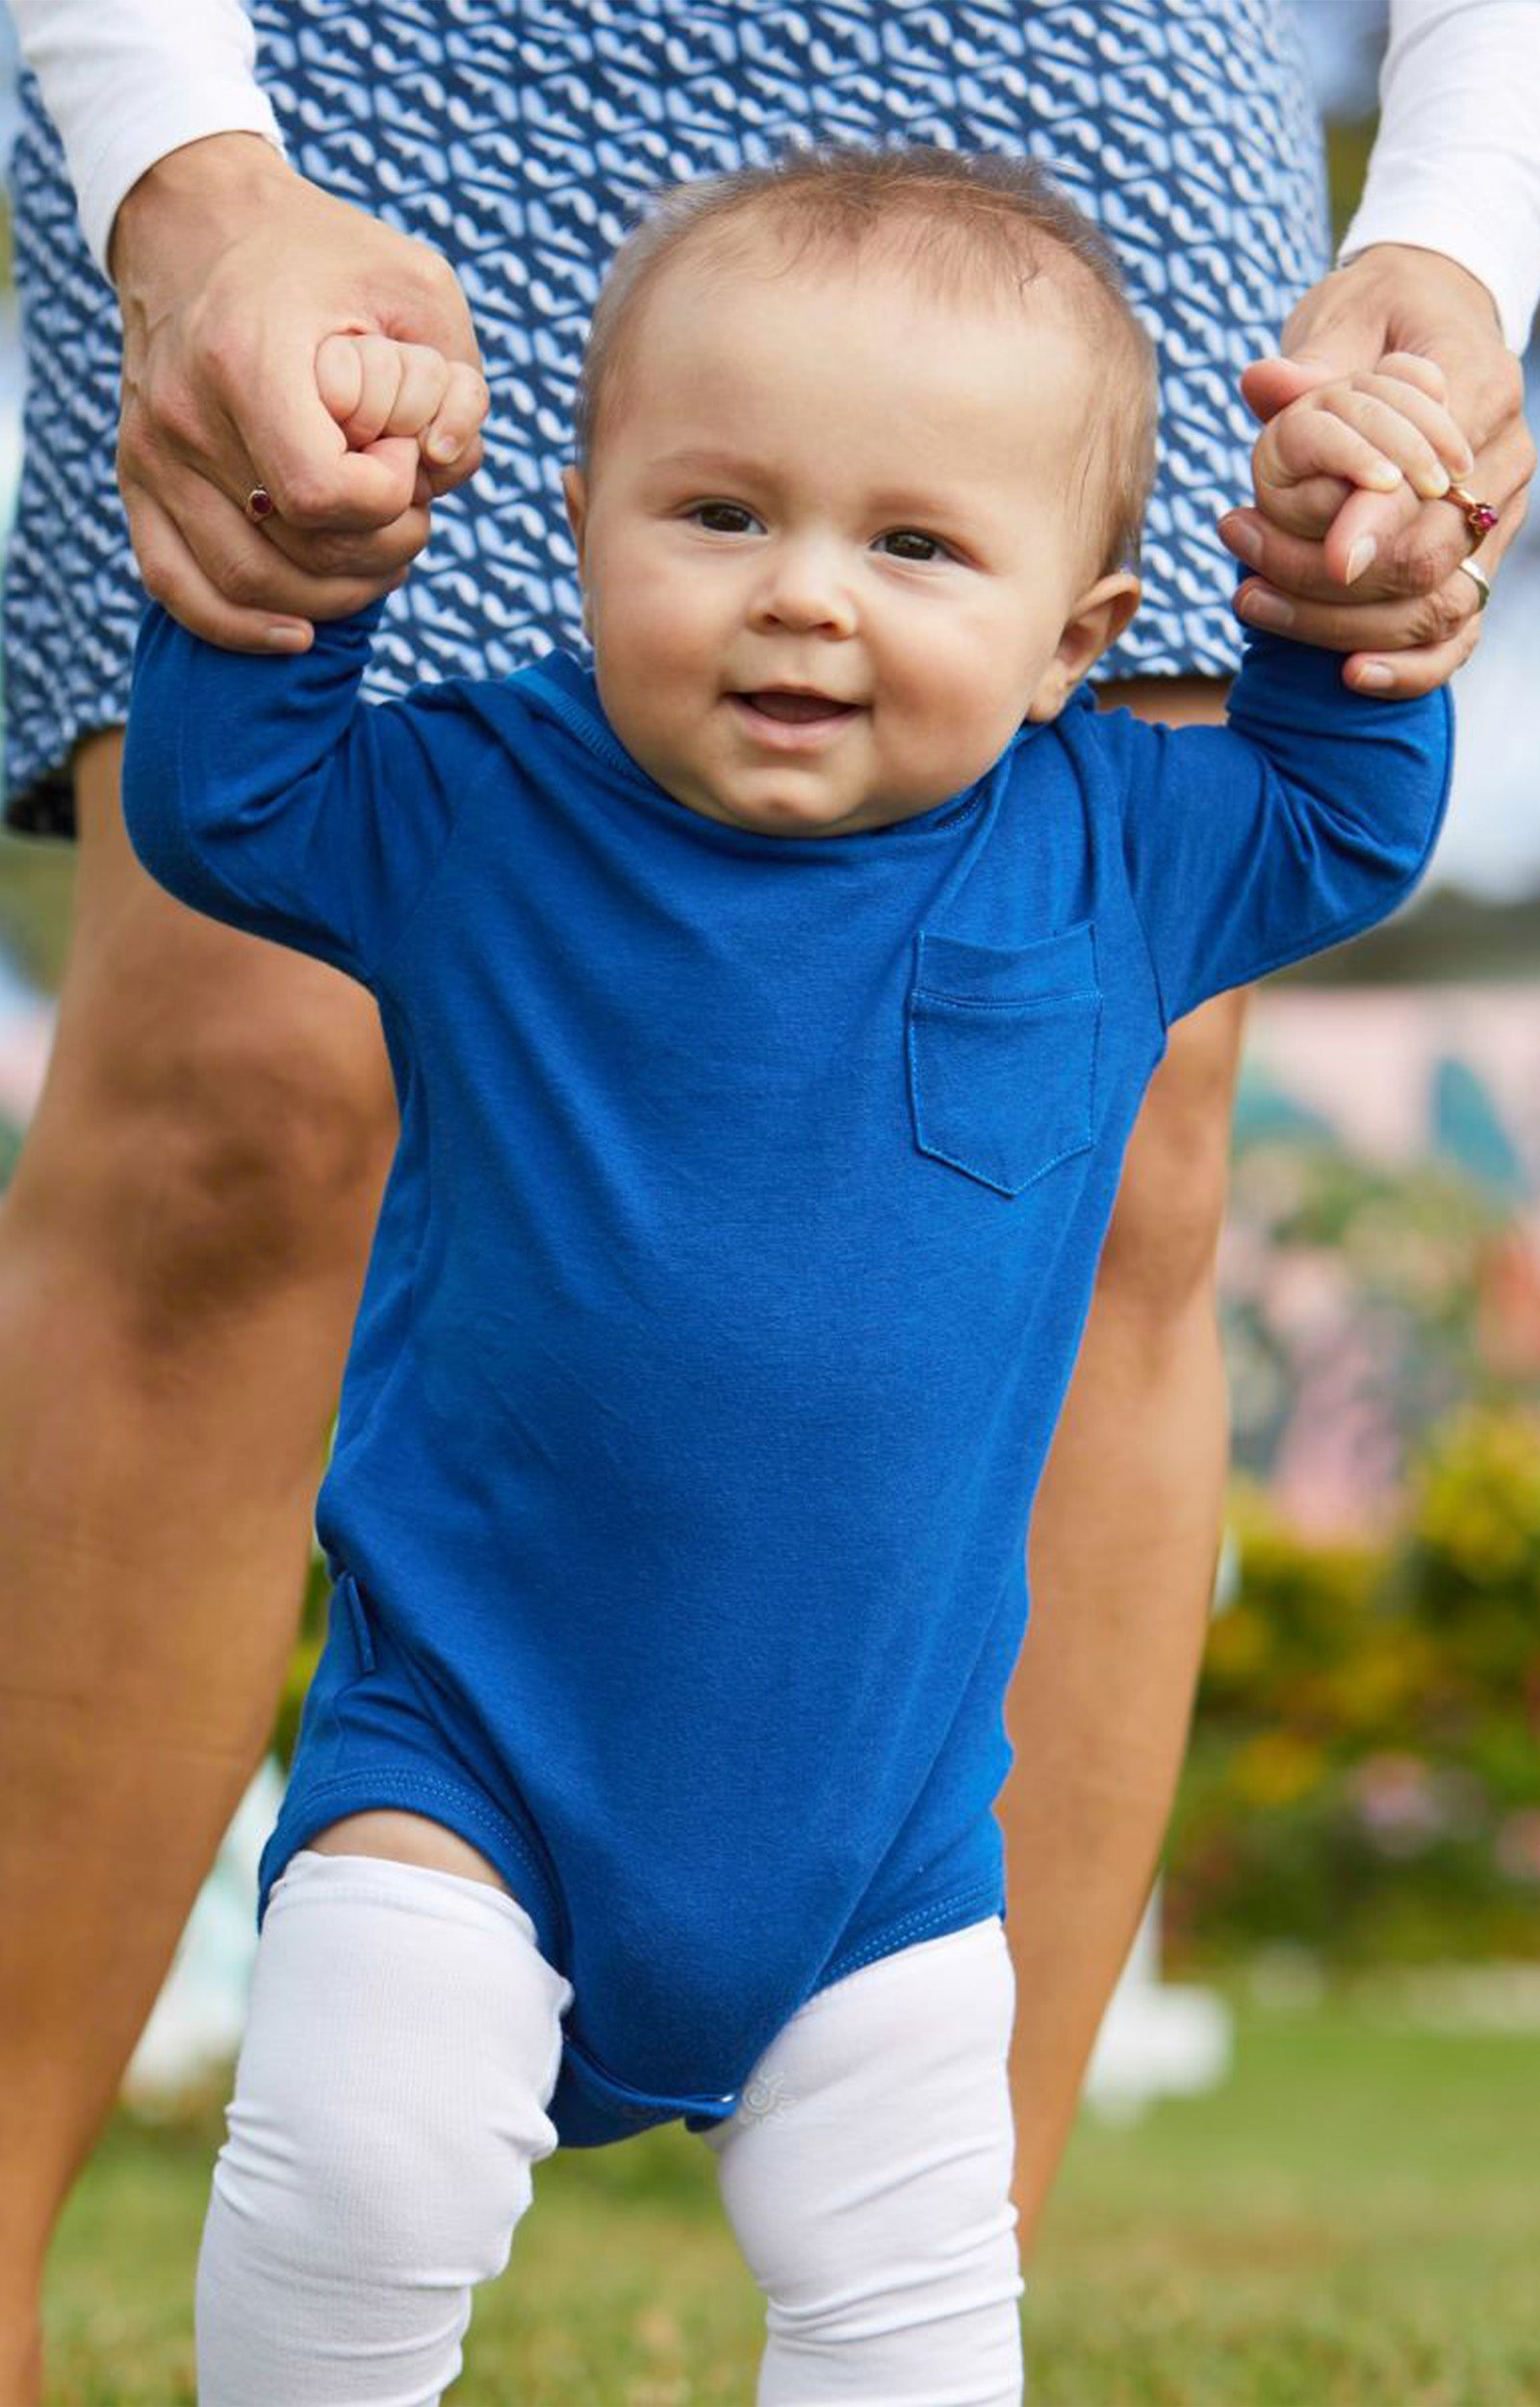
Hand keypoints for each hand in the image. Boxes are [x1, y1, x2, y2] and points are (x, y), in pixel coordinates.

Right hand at [112, 134, 490, 651]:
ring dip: (332, 595)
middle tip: (410, 512)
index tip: (404, 456)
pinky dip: (239, 626)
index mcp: (248, 359)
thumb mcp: (413, 286)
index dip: (386, 500)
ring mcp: (151, 453)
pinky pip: (175, 586)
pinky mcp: (136, 479)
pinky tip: (299, 632)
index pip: (321, 493)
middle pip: (292, 549)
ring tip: (377, 555)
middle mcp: (186, 415)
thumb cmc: (323, 257)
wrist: (196, 223)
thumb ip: (454, 382)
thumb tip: (444, 466)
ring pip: (246, 582)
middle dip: (378, 551)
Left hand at [1220, 244, 1535, 695]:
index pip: (1437, 477)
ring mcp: (1499, 522)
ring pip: (1437, 608)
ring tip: (1248, 597)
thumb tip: (1267, 386)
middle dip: (1331, 579)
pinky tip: (1348, 675)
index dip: (1381, 520)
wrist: (1424, 327)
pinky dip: (1409, 669)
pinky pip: (1458, 639)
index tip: (1328, 556)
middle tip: (1240, 556)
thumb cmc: (1378, 319)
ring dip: (1341, 624)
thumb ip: (1313, 360)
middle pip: (1431, 558)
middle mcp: (1505, 462)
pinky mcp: (1480, 565)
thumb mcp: (1346, 317)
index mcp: (1483, 387)